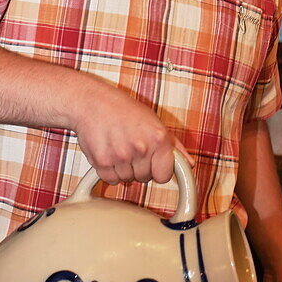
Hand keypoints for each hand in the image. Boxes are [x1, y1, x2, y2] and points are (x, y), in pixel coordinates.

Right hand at [72, 84, 191, 185]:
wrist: (92, 102)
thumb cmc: (123, 109)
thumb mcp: (153, 121)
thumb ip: (173, 145)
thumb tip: (189, 164)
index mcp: (158, 137)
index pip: (164, 176)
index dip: (157, 170)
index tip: (152, 162)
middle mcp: (141, 147)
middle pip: (144, 178)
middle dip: (139, 167)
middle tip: (130, 148)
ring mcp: (121, 156)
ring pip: (127, 179)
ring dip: (123, 169)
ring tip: (118, 147)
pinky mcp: (103, 161)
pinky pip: (111, 179)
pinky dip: (109, 171)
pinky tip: (108, 152)